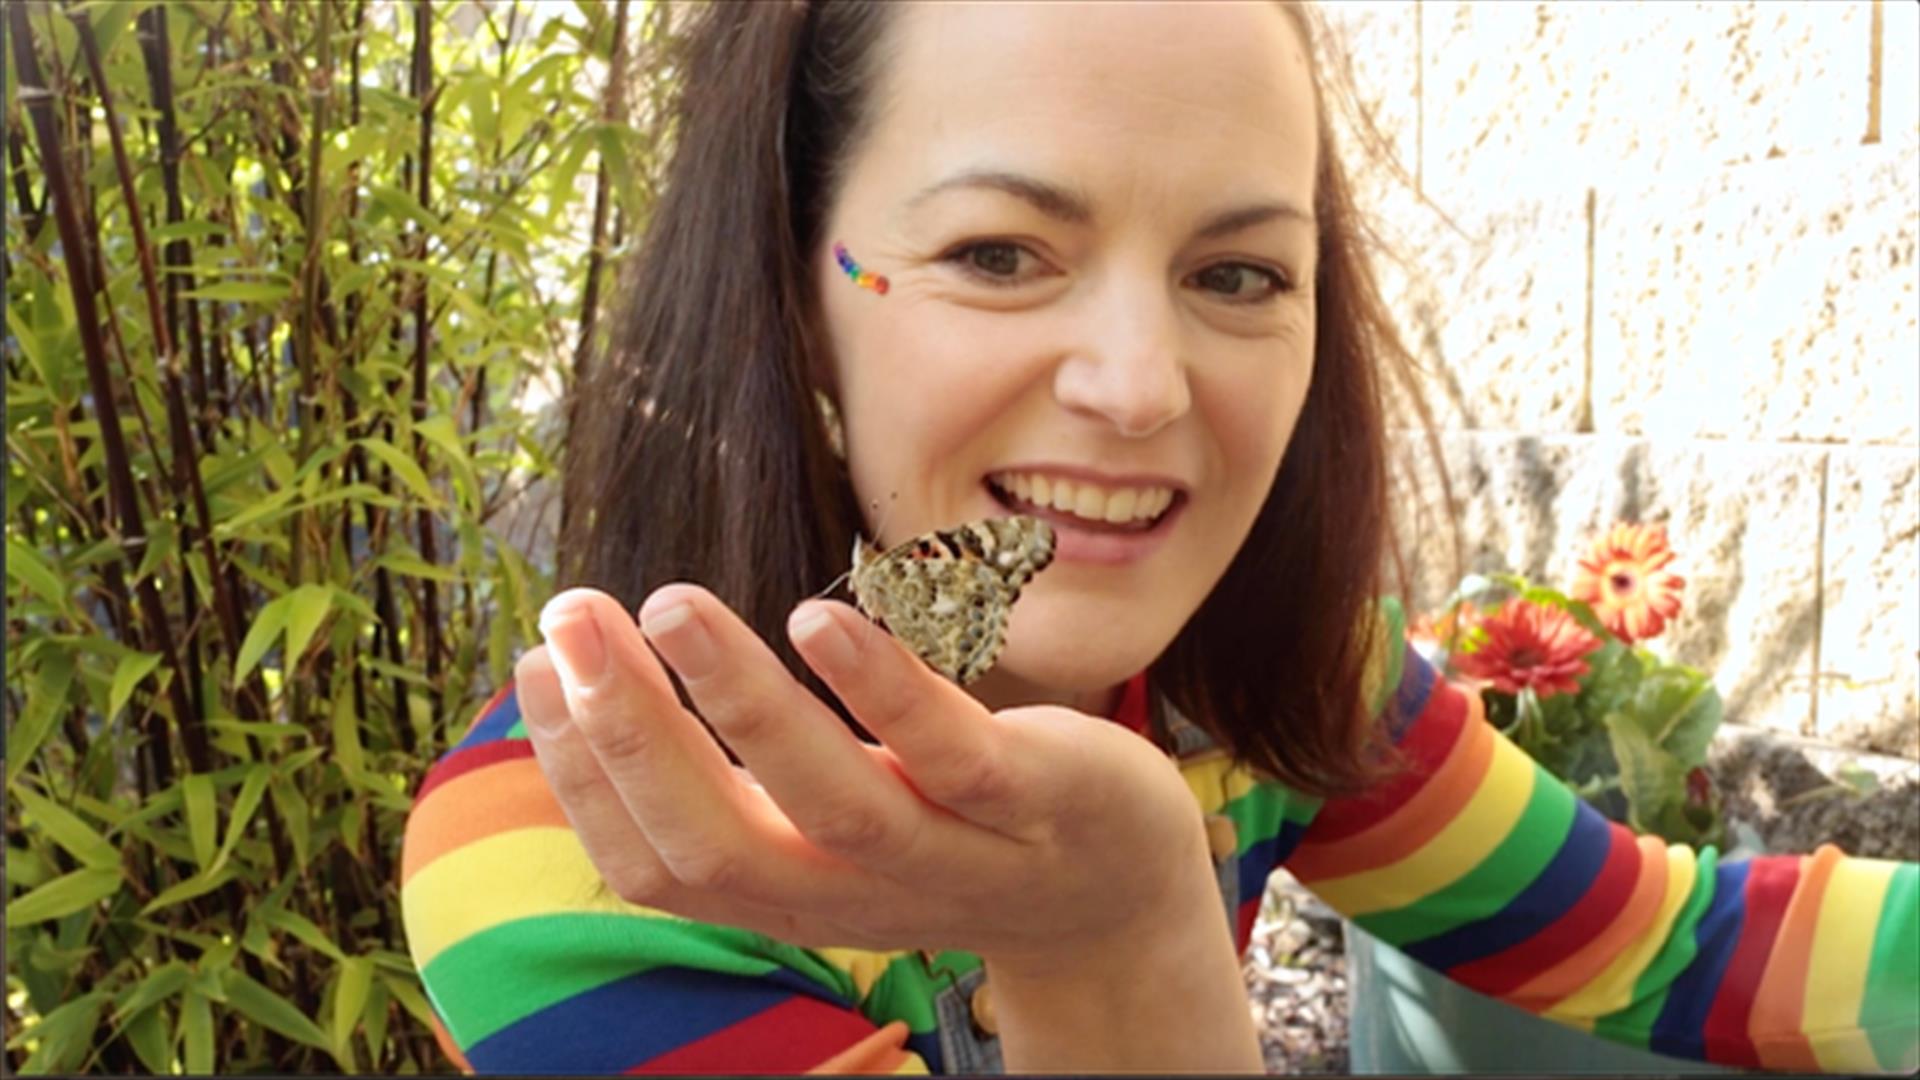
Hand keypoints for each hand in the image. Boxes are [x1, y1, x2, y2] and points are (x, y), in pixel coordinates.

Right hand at [515, 583, 1215, 963]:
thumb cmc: (940, 828)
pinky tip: (819, 618)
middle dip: (631, 733)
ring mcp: (949, 849)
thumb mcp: (820, 824)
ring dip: (740, 703)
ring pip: (831, 800)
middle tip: (571, 620)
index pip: (655, 862)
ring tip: (671, 605)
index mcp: (787, 891)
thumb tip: (596, 690)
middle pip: (717, 843)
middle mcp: (855, 890)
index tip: (535, 663)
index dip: (581, 773)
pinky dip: (882, 691)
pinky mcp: (1033, 800)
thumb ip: (730, 780)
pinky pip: (951, 753)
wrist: (1112, 892)